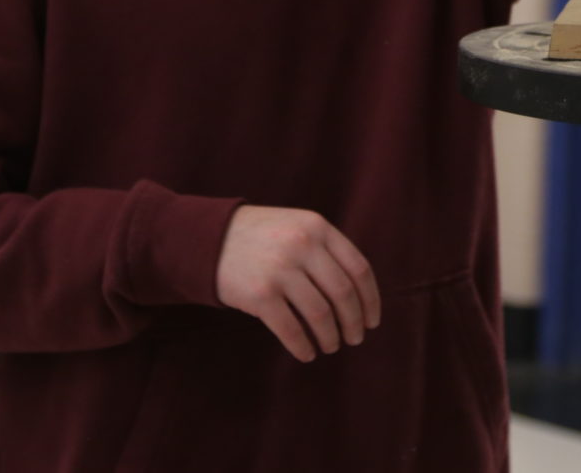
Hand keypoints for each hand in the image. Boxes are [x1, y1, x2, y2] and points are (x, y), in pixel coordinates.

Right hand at [216, 206, 381, 362]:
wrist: (208, 239)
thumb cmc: (262, 237)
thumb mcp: (298, 227)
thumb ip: (326, 250)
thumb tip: (359, 296)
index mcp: (318, 227)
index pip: (359, 269)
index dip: (371, 300)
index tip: (372, 321)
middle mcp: (302, 245)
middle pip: (343, 294)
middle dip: (354, 323)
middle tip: (355, 339)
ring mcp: (280, 269)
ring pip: (321, 315)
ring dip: (330, 337)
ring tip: (330, 347)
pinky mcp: (260, 294)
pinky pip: (291, 329)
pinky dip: (303, 346)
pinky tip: (307, 354)